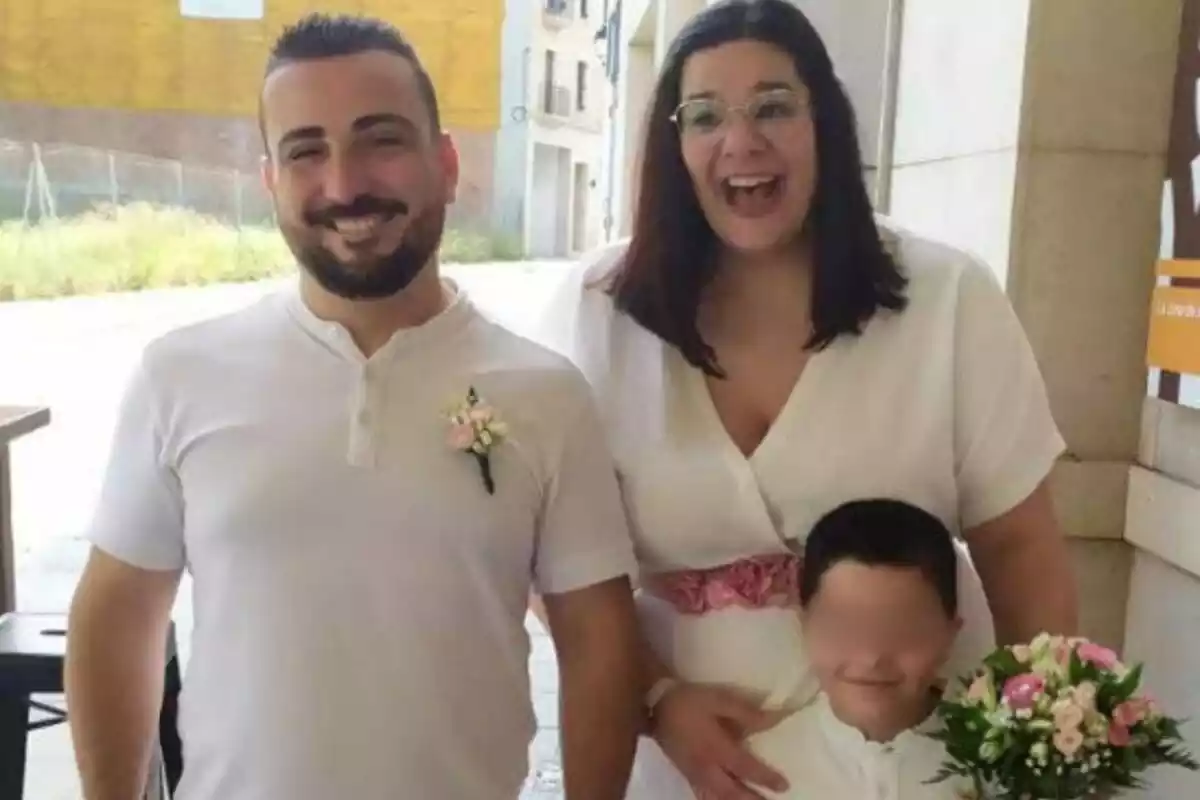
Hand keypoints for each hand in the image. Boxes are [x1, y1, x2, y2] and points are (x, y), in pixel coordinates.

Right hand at [651, 682, 787, 799]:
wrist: (654, 705)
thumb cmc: (690, 700)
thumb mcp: (719, 698)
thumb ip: (747, 712)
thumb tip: (774, 718)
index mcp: (717, 748)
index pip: (746, 768)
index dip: (766, 778)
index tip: (784, 786)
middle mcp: (707, 767)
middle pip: (733, 792)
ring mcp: (695, 774)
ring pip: (717, 798)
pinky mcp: (686, 774)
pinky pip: (702, 796)